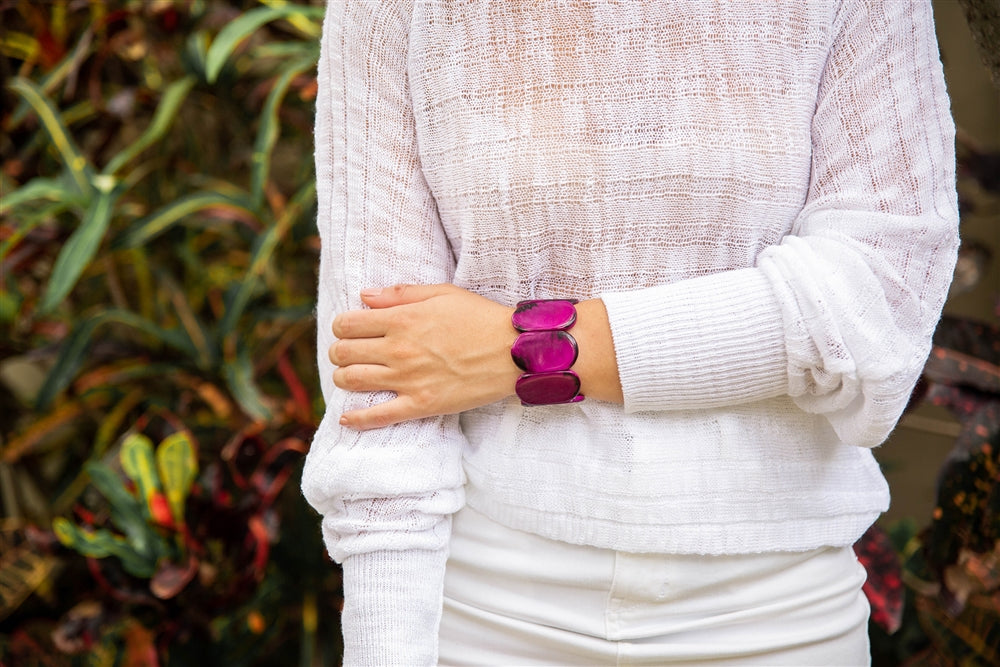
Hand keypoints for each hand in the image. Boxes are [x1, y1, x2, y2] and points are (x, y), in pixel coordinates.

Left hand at [330, 284, 518, 429]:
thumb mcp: (442, 293)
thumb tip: (364, 296)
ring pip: (352, 381)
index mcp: (401, 319)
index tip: (349, 329)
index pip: (347, 324)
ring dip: (343, 378)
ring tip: (350, 376)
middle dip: (339, 352)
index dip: (342, 326)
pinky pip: (378, 416)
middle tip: (348, 353)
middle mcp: (398, 349)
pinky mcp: (420, 405)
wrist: (513, 351)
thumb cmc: (480, 317)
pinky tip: (346, 418)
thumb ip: (401, 294)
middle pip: (343, 353)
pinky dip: (357, 419)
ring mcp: (407, 379)